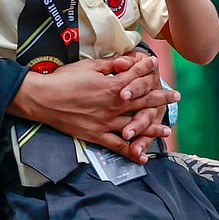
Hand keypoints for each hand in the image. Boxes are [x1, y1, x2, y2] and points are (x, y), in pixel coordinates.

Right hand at [12, 52, 174, 162]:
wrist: (43, 98)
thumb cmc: (63, 79)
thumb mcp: (87, 66)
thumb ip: (109, 65)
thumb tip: (124, 62)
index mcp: (112, 86)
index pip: (135, 76)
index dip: (146, 68)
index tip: (155, 64)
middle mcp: (114, 105)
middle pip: (143, 101)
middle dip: (161, 97)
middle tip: (175, 96)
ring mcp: (107, 122)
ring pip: (136, 126)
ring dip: (153, 128)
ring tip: (167, 129)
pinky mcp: (97, 135)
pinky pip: (118, 146)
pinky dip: (131, 152)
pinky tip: (143, 157)